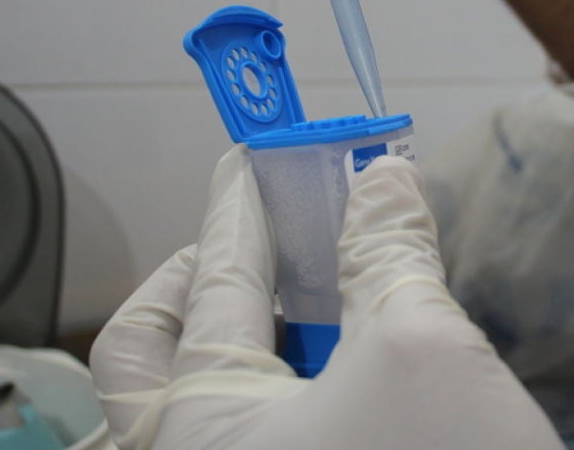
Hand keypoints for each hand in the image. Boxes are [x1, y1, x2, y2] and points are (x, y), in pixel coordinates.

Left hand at [90, 145, 563, 449]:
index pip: (211, 284)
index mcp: (198, 434)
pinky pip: (244, 438)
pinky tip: (338, 365)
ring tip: (305, 289)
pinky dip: (276, 386)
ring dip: (241, 333)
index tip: (257, 153)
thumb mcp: (426, 353)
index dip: (242, 206)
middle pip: (146, 355)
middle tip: (253, 237)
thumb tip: (384, 175)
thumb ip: (390, 255)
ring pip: (192, 403)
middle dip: (197, 281)